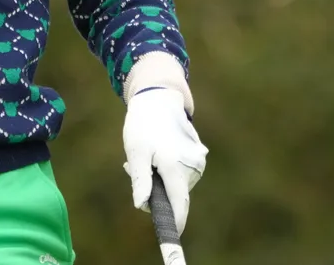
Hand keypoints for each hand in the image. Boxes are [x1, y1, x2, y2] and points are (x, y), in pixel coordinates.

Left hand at [122, 88, 207, 234]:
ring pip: (177, 183)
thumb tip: (142, 205)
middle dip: (157, 191)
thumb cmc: (143, 125)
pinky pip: (182, 172)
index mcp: (176, 166)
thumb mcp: (136, 151)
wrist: (159, 97)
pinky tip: (158, 151)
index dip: (176, 222)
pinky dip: (168, 169)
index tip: (173, 235)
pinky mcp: (198, 155)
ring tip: (148, 155)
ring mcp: (198, 160)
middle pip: (175, 194)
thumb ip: (140, 179)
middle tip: (135, 168)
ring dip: (161, 178)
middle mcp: (192, 165)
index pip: (179, 204)